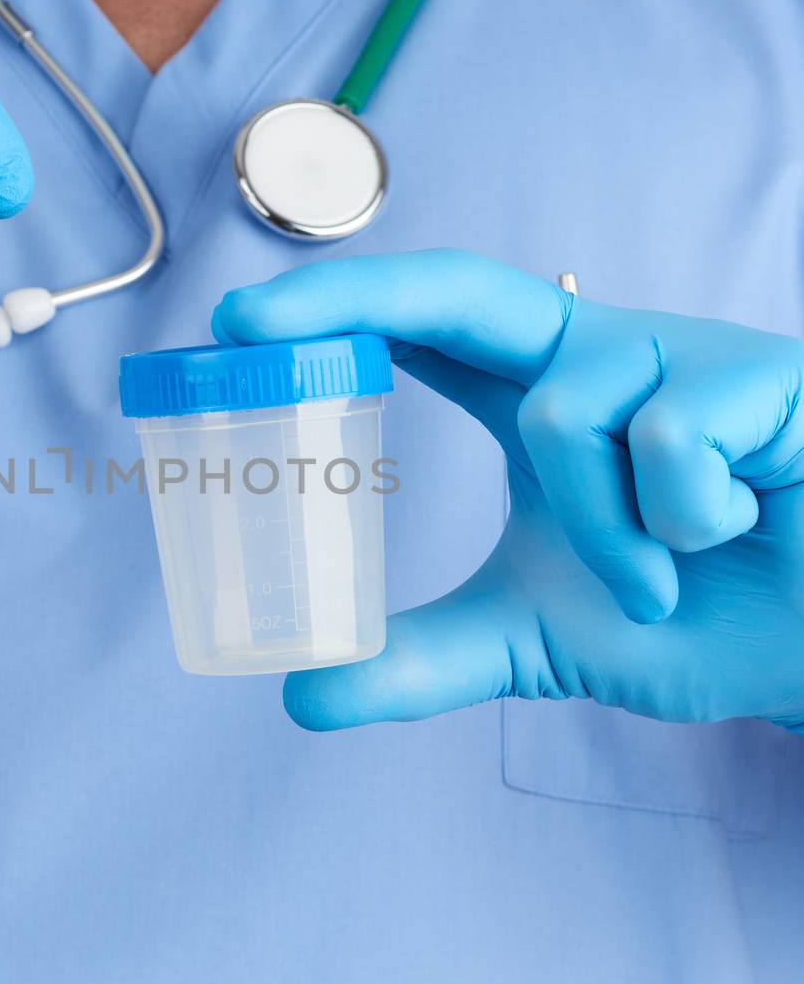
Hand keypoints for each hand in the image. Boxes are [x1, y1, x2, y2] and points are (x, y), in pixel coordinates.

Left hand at [214, 250, 803, 732]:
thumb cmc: (697, 615)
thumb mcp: (537, 636)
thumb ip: (426, 658)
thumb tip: (301, 695)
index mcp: (548, 394)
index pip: (428, 326)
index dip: (337, 309)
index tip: (232, 327)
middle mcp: (605, 354)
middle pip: (463, 288)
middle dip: (349, 296)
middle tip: (245, 323)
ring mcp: (685, 354)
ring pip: (565, 417)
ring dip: (604, 537)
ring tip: (663, 576)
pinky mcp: (766, 376)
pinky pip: (672, 442)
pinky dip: (684, 525)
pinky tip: (738, 530)